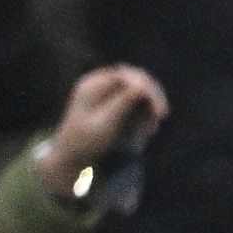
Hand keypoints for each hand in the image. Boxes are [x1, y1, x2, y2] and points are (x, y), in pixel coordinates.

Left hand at [45, 63, 167, 184]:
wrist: (70, 157)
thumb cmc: (84, 142)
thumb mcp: (104, 123)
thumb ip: (123, 102)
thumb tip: (143, 86)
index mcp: (93, 84)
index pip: (127, 75)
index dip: (147, 88)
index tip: (159, 110)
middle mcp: (100, 83)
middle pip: (135, 78)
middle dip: (152, 96)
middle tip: (162, 116)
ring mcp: (107, 92)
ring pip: (139, 90)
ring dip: (150, 106)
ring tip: (151, 129)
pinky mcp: (113, 103)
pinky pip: (135, 101)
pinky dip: (144, 113)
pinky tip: (147, 129)